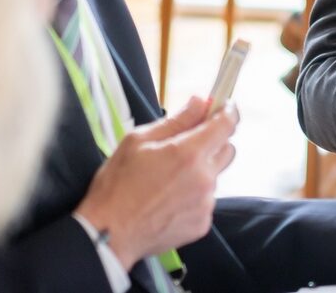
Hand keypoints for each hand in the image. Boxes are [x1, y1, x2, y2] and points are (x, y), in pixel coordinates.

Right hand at [74, 97, 237, 267]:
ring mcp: (206, 203)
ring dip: (200, 172)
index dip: (227, 112)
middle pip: (227, 150)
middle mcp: (205, 178)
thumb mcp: (137, 142)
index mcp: (190, 153)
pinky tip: (168, 201)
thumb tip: (201, 102)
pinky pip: (206, 201)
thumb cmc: (117, 185)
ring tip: (168, 181)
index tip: (223, 108)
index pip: (227, 125)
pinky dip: (193, 197)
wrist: (108, 234)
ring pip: (214, 177)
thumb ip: (175, 121)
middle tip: (186, 147)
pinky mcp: (202, 223)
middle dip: (213, 143)